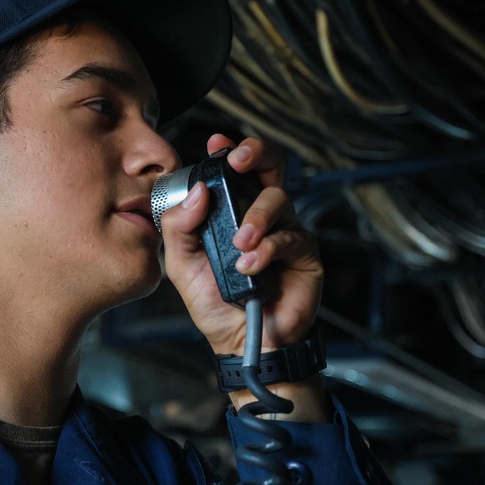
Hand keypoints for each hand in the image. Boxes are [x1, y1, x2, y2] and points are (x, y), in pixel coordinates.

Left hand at [159, 134, 323, 356]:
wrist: (239, 340)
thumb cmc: (214, 302)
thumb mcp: (182, 264)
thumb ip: (179, 227)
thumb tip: (198, 192)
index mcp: (231, 211)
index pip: (235, 171)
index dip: (230, 150)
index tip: (217, 144)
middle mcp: (261, 215)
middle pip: (269, 166)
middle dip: (256, 153)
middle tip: (238, 161)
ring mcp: (285, 231)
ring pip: (277, 199)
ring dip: (255, 217)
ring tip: (239, 245)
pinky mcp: (304, 254)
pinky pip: (289, 236)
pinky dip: (266, 250)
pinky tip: (250, 266)